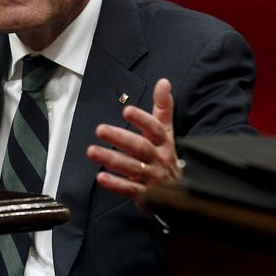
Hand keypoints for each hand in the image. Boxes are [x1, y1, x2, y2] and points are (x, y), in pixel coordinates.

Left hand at [86, 78, 181, 202]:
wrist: (184, 194)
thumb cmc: (167, 156)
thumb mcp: (167, 132)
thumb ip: (163, 108)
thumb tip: (163, 81)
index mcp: (164, 143)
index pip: (155, 129)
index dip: (142, 119)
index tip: (126, 110)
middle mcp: (159, 159)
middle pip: (141, 147)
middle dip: (121, 138)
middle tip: (100, 128)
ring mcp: (153, 177)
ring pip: (132, 167)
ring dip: (111, 159)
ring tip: (91, 151)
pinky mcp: (146, 195)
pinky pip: (130, 189)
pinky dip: (116, 184)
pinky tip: (100, 178)